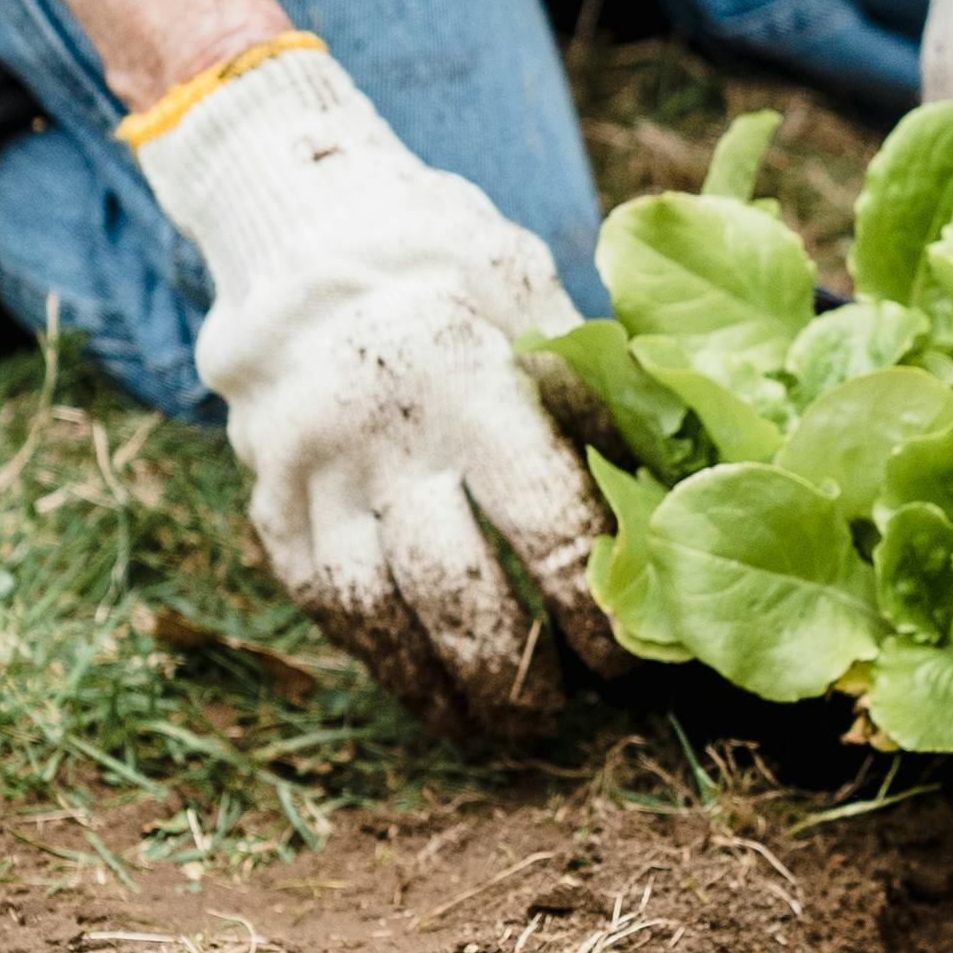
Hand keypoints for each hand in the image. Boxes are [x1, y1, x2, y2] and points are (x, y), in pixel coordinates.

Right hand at [132, 45, 614, 717]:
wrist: (300, 226)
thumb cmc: (446, 260)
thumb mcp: (530, 288)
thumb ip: (590, 389)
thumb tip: (682, 490)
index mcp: (464, 373)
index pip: (542, 520)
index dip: (592, 605)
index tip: (629, 657)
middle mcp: (380, 431)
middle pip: (456, 587)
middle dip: (518, 669)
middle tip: (564, 712)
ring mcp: (311, 472)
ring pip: (379, 613)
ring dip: (443, 684)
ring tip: (498, 727)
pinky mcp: (269, 499)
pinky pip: (325, 603)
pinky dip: (379, 657)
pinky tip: (426, 689)